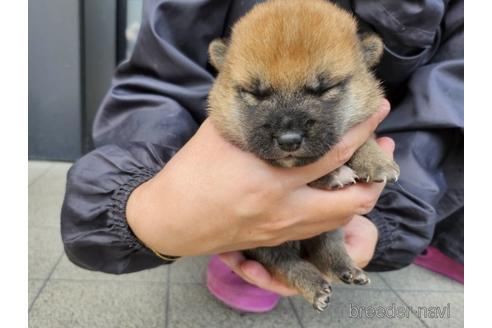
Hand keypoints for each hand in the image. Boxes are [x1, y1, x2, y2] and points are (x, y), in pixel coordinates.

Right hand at [126, 100, 390, 256]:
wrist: (168, 220)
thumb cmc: (189, 174)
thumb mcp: (219, 136)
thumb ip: (253, 120)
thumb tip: (275, 99)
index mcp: (271, 179)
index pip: (333, 153)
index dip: (363, 131)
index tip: (380, 111)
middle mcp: (284, 209)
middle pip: (352, 201)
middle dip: (376, 178)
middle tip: (381, 152)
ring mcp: (281, 230)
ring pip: (339, 221)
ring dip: (359, 198)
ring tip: (363, 174)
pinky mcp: (274, 241)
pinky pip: (317, 229)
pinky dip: (334, 212)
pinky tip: (331, 194)